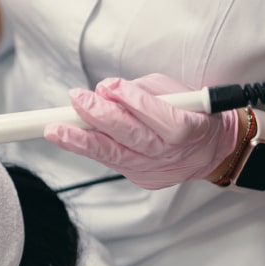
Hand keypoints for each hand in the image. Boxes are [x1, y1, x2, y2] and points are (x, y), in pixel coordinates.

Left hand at [44, 74, 239, 188]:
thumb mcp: (176, 91)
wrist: (208, 150)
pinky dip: (90, 148)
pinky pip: (112, 162)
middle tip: (75, 100)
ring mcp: (155, 170)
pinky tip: (69, 138)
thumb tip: (105, 90)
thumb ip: (142, 91)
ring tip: (55, 130)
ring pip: (114, 156)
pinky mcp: (142, 178)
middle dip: (100, 118)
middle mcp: (172, 153)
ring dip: (81, 141)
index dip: (135, 103)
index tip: (108, 87)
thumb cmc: (189, 112)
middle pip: (133, 138)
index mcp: (191, 128)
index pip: (164, 118)